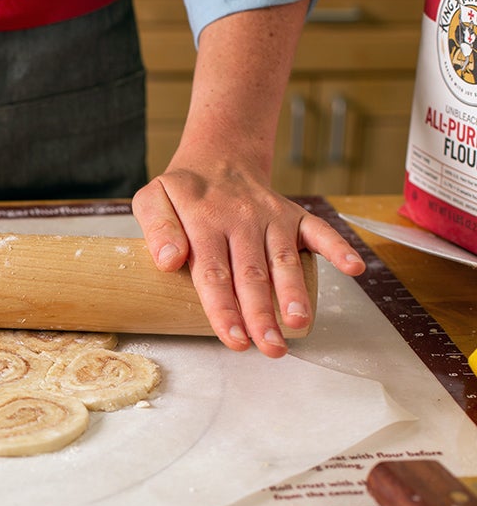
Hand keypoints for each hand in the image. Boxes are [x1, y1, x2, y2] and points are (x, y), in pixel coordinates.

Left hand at [132, 158, 364, 357]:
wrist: (218, 157)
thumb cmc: (182, 191)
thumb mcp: (152, 199)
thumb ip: (157, 229)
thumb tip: (169, 261)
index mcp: (204, 221)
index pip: (213, 273)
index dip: (224, 309)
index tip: (234, 339)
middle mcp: (241, 220)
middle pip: (252, 275)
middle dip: (262, 314)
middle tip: (270, 348)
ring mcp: (271, 217)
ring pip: (284, 259)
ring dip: (294, 292)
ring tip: (300, 322)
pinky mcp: (293, 214)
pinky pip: (318, 230)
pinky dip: (338, 247)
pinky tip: (354, 268)